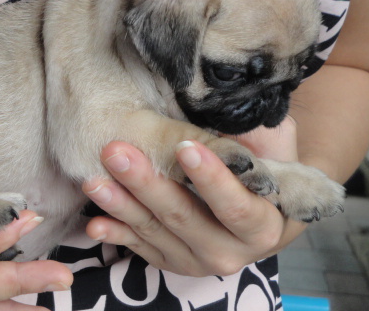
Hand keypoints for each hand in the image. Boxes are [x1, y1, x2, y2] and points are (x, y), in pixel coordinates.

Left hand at [82, 120, 305, 276]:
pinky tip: (94, 224)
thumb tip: (239, 108)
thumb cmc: (264, 172)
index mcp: (262, 226)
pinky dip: (115, 235)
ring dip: (121, 205)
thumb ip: (260, 137)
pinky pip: (139, 248)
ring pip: (154, 231)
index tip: (184, 147)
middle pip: (184, 218)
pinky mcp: (170, 261)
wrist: (260, 215)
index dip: (211, 178)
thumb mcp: (274, 151)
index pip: (236, 206)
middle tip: (117, 153)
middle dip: (147, 184)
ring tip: (94, 181)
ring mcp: (196, 260)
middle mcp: (230, 252)